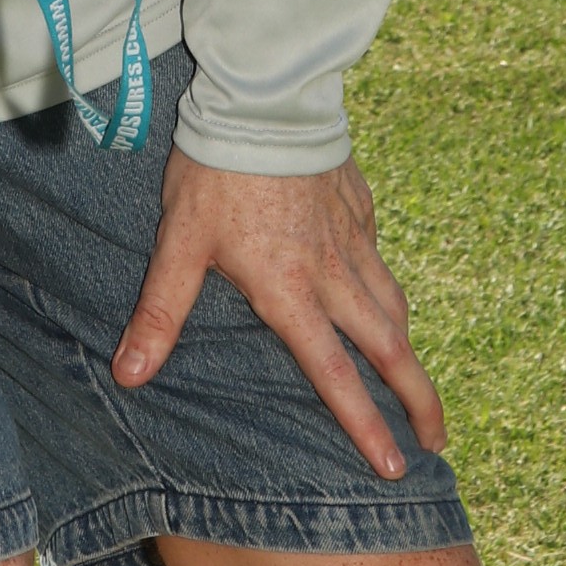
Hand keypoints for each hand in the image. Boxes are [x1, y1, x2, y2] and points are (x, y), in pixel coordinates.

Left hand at [111, 150, 445, 482]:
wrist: (261, 98)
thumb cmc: (215, 172)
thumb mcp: (179, 243)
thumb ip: (160, 312)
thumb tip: (129, 374)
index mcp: (291, 291)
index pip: (335, 374)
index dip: (365, 425)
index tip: (393, 467)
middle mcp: (333, 273)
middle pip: (389, 349)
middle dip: (417, 402)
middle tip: (437, 444)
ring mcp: (353, 238)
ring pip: (394, 306)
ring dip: (410, 352)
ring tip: (419, 387)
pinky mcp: (360, 206)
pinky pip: (382, 262)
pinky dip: (391, 294)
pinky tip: (387, 302)